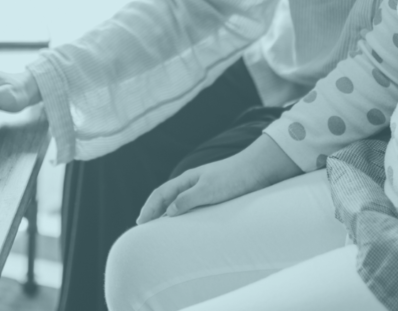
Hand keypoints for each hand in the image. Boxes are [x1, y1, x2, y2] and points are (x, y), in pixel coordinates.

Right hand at [137, 134, 300, 223]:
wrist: (258, 169)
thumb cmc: (234, 178)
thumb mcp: (208, 189)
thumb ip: (188, 199)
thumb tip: (168, 211)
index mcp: (188, 179)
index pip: (162, 193)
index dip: (149, 207)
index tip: (140, 222)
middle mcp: (194, 182)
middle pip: (167, 196)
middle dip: (154, 209)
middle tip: (144, 226)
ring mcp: (204, 187)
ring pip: (178, 200)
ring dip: (166, 212)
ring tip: (160, 227)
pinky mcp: (215, 194)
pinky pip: (191, 204)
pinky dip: (181, 213)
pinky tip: (185, 223)